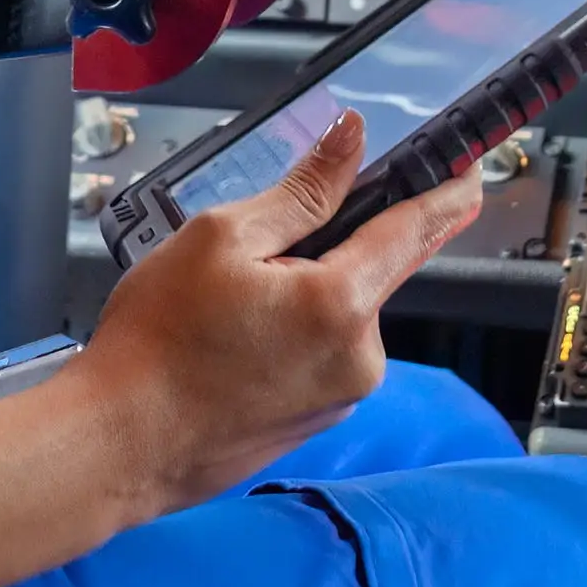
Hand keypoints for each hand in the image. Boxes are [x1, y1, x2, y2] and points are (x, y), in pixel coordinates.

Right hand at [71, 116, 488, 517]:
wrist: (116, 444)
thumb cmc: (156, 344)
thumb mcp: (222, 238)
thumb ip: (301, 190)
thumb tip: (350, 141)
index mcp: (341, 305)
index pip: (413, 232)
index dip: (444, 195)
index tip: (470, 172)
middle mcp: (358, 360)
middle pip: (368, 273)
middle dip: (325, 252)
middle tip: (249, 261)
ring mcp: (339, 398)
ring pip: (337, 316)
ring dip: (301, 298)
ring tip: (223, 314)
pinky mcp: (315, 422)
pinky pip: (319, 357)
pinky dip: (288, 338)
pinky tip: (229, 347)